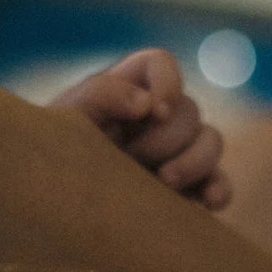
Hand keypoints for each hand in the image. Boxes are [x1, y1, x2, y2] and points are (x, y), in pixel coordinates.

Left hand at [51, 49, 230, 209]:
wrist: (53, 207)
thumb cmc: (54, 157)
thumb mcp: (67, 120)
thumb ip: (100, 95)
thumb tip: (146, 104)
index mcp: (127, 89)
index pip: (160, 64)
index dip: (167, 83)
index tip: (153, 112)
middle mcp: (158, 117)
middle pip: (189, 111)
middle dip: (163, 138)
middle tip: (131, 161)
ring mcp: (177, 152)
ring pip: (212, 143)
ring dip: (193, 162)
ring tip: (163, 183)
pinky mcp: (189, 189)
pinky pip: (219, 184)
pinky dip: (218, 191)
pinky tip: (204, 203)